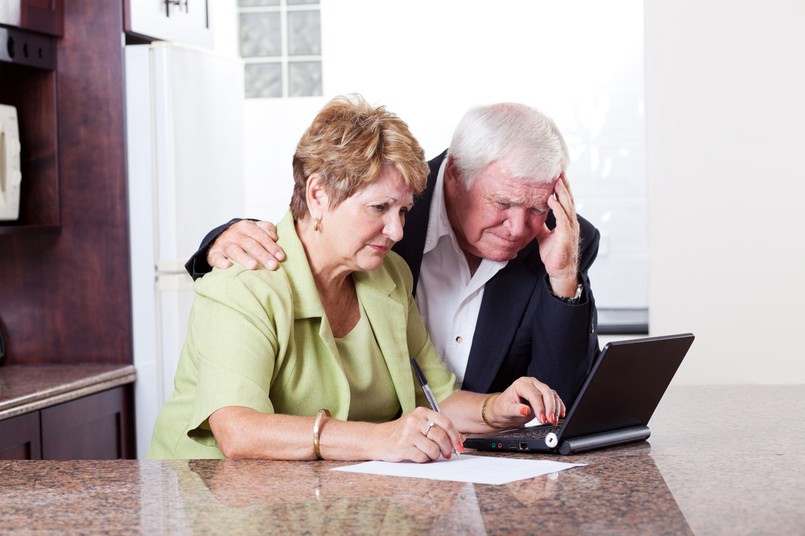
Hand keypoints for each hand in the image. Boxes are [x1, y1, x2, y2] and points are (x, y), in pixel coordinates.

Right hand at [208, 220, 284, 270]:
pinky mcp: (214, 254)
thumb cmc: (244, 236)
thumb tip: (274, 237)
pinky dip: (221, 262)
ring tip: (254, 266)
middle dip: (263, 255)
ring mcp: (224, 244)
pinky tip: (228, 266)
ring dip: (245, 258)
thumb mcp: (255, 229)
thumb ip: (266, 229)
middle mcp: (234, 234)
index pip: (261, 236)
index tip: (280, 257)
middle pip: (250, 244)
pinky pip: (217, 257)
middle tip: (273, 265)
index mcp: (246, 226)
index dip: (272, 246)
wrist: (221, 240)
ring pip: (235, 250)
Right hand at [371, 407, 463, 462]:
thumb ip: (439, 429)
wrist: (380, 439)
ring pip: (433, 449)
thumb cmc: (404, 432)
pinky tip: (419, 455)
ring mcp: (408, 433)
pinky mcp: (403, 447)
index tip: (459, 446)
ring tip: (430, 454)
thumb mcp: (421, 425)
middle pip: (441, 436)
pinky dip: (424, 459)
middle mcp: (415, 420)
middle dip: (447, 448)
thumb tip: (461, 440)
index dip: (455, 436)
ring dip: (435, 455)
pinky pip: (423, 457)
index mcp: (422, 412)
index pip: (446, 423)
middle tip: (447, 454)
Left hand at [486, 377, 565, 428]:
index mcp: (521, 384)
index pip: (534, 394)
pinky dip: (559, 406)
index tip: (543, 419)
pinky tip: (560, 414)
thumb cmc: (502, 408)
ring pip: (552, 395)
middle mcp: (531, 384)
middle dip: (550, 407)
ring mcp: (538, 389)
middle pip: (546, 392)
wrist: (503, 410)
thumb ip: (516, 410)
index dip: (540, 407)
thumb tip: (526, 410)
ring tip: (554, 421)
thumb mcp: (506, 410)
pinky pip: (554, 398)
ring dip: (556, 408)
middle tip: (551, 420)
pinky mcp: (543, 396)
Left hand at [536, 173, 580, 296]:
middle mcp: (570, 222)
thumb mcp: (545, 235)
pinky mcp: (566, 237)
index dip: (561, 188)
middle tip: (558, 171)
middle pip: (568, 199)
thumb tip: (533, 215)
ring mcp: (570, 229)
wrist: (559, 272)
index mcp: (566, 221)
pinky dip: (557, 209)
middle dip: (564, 185)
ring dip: (561, 193)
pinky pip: (562, 220)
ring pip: (567, 207)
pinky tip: (551, 200)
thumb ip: (541, 224)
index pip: (564, 200)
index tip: (557, 175)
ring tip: (556, 181)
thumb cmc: (554, 254)